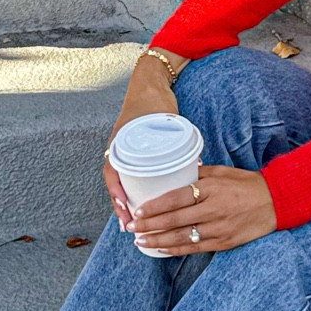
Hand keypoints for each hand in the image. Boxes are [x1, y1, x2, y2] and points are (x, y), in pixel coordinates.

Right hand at [103, 54, 185, 229]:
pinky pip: (127, 176)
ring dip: (124, 203)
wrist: (150, 84)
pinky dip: (130, 192)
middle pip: (115, 184)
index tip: (125, 208)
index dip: (116, 192)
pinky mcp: (131, 154)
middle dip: (120, 206)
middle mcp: (118, 151)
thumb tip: (198, 168)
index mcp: (120, 143)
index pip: (112, 172)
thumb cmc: (155, 101)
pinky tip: (136, 206)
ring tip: (132, 224)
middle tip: (130, 226)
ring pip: (121, 183)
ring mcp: (123, 153)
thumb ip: (178, 140)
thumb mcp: (165, 119)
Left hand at [132, 165, 276, 255]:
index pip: (176, 198)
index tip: (138, 211)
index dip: (154, 206)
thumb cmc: (248, 184)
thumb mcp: (223, 172)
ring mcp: (219, 228)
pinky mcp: (224, 242)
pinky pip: (196, 248)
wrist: (277, 202)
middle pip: (174, 220)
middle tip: (131, 228)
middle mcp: (213, 209)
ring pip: (182, 237)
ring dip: (158, 241)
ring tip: (140, 242)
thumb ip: (199, 173)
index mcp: (211, 189)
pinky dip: (177, 249)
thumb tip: (177, 170)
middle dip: (149, 226)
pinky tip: (162, 249)